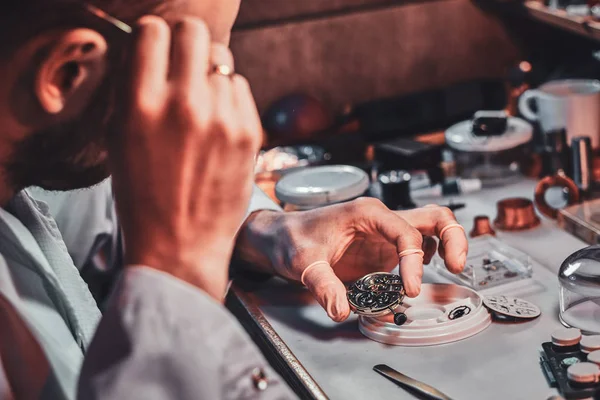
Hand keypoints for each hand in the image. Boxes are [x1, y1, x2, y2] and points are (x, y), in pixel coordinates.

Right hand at [108, 16, 261, 300]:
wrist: (181, 245)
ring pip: (221, 63)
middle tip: (183, 64)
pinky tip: (218, 127)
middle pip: (195, 32)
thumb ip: (133, 89)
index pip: (153, 30)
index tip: (156, 48)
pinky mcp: (250, 132)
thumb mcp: (118, 139)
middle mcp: (184, 105)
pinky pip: (240, 89)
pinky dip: (229, 99)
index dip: (154, 36)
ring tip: (201, 111)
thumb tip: (150, 50)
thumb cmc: (143, 196)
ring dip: (209, 78)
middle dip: (187, 42)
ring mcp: (222, 118)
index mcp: (141, 105)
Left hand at [237, 199, 467, 320]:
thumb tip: (341, 310)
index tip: (410, 288)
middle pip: (432, 217)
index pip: (404, 232)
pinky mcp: (381, 249)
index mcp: (366, 213)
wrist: (279, 236)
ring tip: (452, 272)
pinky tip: (419, 277)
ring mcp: (383, 234)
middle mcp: (380, 219)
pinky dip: (427, 260)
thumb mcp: (301, 262)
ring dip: (446, 246)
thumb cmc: (290, 238)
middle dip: (453, 238)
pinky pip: (415, 248)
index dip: (414, 260)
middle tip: (457, 267)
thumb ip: (322, 285)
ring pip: (429, 229)